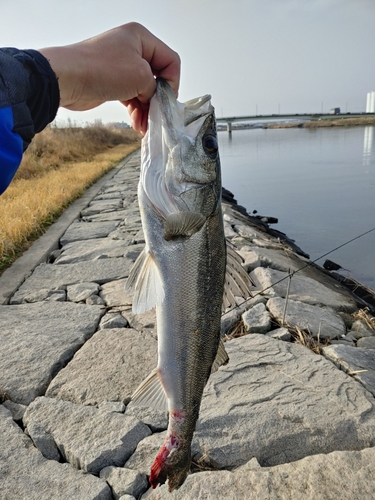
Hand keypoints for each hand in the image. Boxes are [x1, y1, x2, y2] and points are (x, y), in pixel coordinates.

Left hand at [39, 23, 179, 133]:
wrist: (67, 79)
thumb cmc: (103, 70)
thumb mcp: (141, 76)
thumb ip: (156, 87)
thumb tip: (155, 99)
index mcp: (141, 38)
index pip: (170, 60)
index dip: (173, 82)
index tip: (167, 101)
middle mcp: (132, 49)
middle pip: (157, 78)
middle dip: (157, 100)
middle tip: (157, 118)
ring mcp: (121, 66)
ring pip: (144, 91)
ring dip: (147, 110)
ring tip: (145, 126)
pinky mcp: (112, 82)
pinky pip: (132, 97)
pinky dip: (136, 110)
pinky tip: (137, 124)